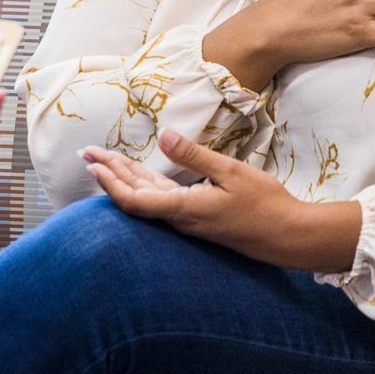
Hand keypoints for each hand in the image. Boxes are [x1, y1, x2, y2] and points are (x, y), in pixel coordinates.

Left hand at [81, 131, 362, 272]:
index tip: (94, 163)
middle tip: (87, 154)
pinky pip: (163, 201)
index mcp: (184, 209)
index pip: (135, 200)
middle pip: (135, 197)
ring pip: (148, 198)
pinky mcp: (199, 219)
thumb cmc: (264, 203)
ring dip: (125, 179)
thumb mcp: (231, 172)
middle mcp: (180, 219)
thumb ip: (195, 155)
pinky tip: (141, 177)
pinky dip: (146, 185)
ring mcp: (189, 221)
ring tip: (104, 162)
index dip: (111, 182)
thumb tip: (163, 136)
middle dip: (109, 174)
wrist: (287, 236)